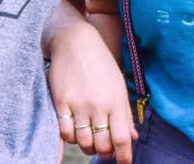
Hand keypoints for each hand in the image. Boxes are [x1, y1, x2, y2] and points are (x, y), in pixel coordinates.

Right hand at [45, 0, 135, 162]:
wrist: (75, 41)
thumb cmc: (100, 63)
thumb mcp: (118, 85)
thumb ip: (125, 113)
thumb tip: (132, 138)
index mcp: (116, 100)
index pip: (122, 138)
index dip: (124, 156)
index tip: (124, 162)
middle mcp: (99, 104)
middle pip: (102, 145)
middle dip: (105, 153)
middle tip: (105, 151)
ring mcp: (79, 104)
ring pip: (83, 142)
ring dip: (88, 147)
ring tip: (90, 141)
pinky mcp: (61, 102)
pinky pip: (65, 132)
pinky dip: (71, 138)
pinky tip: (75, 131)